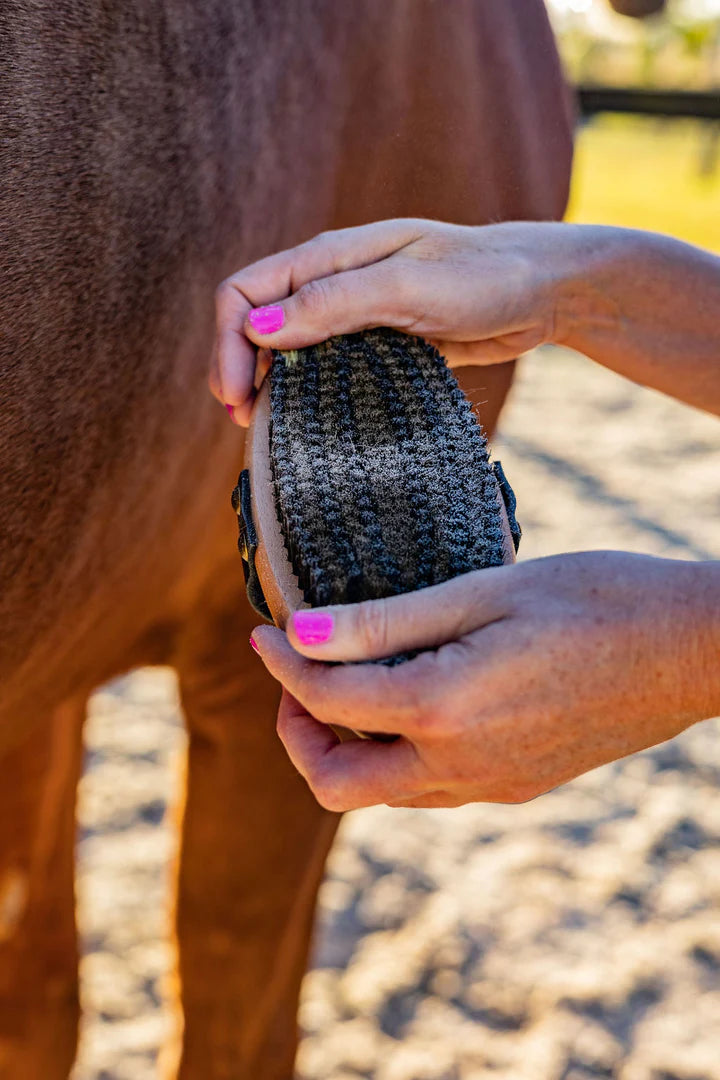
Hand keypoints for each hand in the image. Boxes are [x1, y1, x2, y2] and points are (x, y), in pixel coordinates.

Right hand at [211, 219, 570, 422]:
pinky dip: (309, 390)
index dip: (227, 343)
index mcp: (330, 257)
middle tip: (246, 423)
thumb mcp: (408, 287)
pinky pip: (327, 365)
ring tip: (268, 429)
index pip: (245, 292)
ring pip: (289, 347)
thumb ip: (335, 303)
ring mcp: (356, 313)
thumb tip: (260, 327)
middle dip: (239, 368)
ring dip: (270, 384)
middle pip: (258, 321)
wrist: (543, 289)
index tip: (236, 397)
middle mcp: (334, 281)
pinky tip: (312, 420)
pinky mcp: (380, 340)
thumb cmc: (484, 277)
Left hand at [250, 552, 719, 809]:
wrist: (691, 649)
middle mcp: (460, 766)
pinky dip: (395, 752)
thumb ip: (384, 623)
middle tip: (301, 675)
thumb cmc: (594, 598)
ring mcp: (491, 785)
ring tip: (350, 679)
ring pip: (381, 792)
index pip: (326, 701)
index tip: (263, 631)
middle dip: (298, 734)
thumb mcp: (481, 593)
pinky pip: (428, 787)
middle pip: (336, 783)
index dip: (282, 664)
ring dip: (347, 745)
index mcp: (444, 710)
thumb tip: (298, 633)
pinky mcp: (516, 786)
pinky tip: (411, 698)